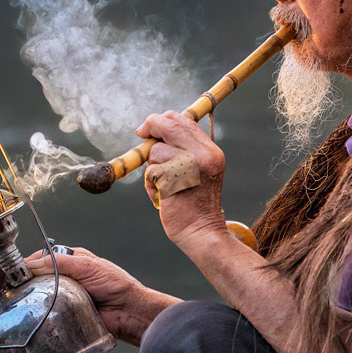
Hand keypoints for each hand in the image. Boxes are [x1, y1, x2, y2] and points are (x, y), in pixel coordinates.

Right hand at [26, 246, 178, 345]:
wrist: (128, 312)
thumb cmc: (116, 285)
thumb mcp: (87, 266)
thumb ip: (61, 262)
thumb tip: (35, 263)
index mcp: (73, 261)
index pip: (45, 258)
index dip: (30, 263)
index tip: (17, 270)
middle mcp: (68, 277)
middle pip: (41, 277)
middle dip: (30, 281)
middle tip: (18, 287)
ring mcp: (67, 295)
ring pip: (43, 295)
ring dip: (37, 297)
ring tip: (26, 300)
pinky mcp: (67, 313)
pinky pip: (51, 311)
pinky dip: (45, 312)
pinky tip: (38, 313)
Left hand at [137, 110, 230, 252]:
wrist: (202, 232)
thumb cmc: (194, 204)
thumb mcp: (197, 172)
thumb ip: (183, 151)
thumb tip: (154, 129)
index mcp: (211, 152)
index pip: (184, 122)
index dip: (163, 120)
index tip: (149, 128)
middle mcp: (204, 156)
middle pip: (170, 126)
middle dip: (151, 126)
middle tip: (140, 133)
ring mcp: (190, 167)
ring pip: (156, 151)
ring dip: (152, 167)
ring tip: (162, 185)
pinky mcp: (174, 180)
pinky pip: (151, 171)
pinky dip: (150, 184)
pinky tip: (161, 195)